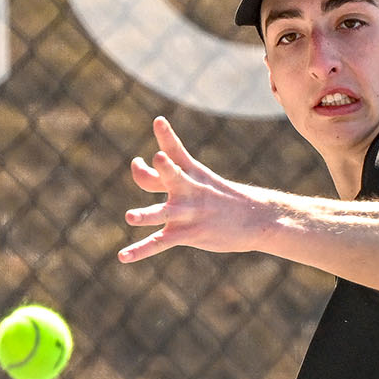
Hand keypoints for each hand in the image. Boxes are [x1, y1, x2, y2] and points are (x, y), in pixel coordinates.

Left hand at [119, 117, 267, 261]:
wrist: (256, 218)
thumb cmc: (222, 197)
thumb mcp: (199, 178)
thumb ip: (165, 174)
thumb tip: (140, 169)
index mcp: (191, 172)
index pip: (175, 151)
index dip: (166, 136)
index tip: (159, 121)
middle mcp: (189, 190)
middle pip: (172, 176)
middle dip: (166, 168)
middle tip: (158, 159)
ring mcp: (188, 213)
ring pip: (163, 213)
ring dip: (147, 215)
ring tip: (130, 217)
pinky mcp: (187, 234)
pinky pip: (159, 243)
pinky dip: (140, 250)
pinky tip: (122, 256)